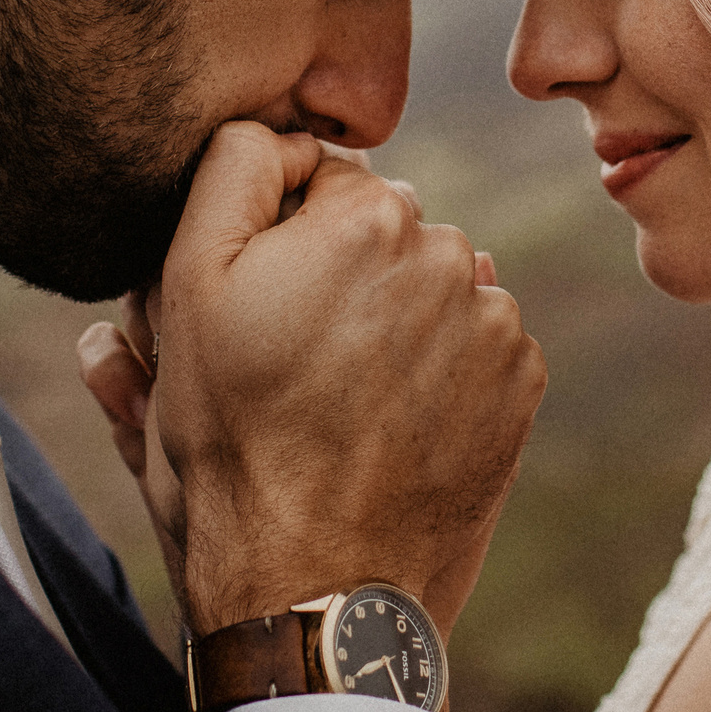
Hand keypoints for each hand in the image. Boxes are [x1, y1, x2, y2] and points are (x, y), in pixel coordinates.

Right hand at [82, 123, 541, 635]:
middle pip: (381, 229)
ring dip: (393, 316)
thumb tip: (274, 129)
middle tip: (291, 355)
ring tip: (340, 394)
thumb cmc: (235, 440)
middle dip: (340, 272)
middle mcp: (449, 250)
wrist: (315, 583)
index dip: (275, 235)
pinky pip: (474, 341)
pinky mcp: (524, 381)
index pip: (318, 176)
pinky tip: (390, 419)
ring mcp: (496, 320)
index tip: (255, 299)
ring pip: (430, 283)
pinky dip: (439, 366)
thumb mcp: (186, 292)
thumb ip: (228, 171)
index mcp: (366, 213)